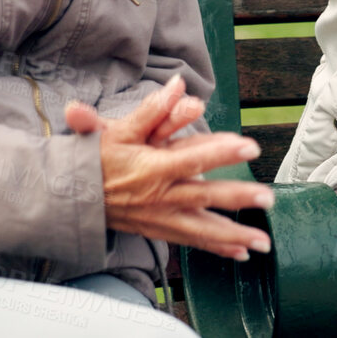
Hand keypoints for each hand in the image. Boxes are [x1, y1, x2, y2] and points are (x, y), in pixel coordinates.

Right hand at [64, 75, 273, 260]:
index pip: (192, 158)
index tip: (249, 146)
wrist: (69, 199)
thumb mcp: (118, 131)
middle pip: (204, 197)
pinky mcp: (160, 231)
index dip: (221, 152)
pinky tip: (241, 253)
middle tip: (267, 199)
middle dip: (238, 198)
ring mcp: (160, 218)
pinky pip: (192, 241)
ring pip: (202, 229)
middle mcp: (159, 196)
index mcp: (152, 168)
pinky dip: (216, 248)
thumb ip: (151, 110)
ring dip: (235, 235)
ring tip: (263, 242)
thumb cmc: (95, 161)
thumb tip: (177, 84)